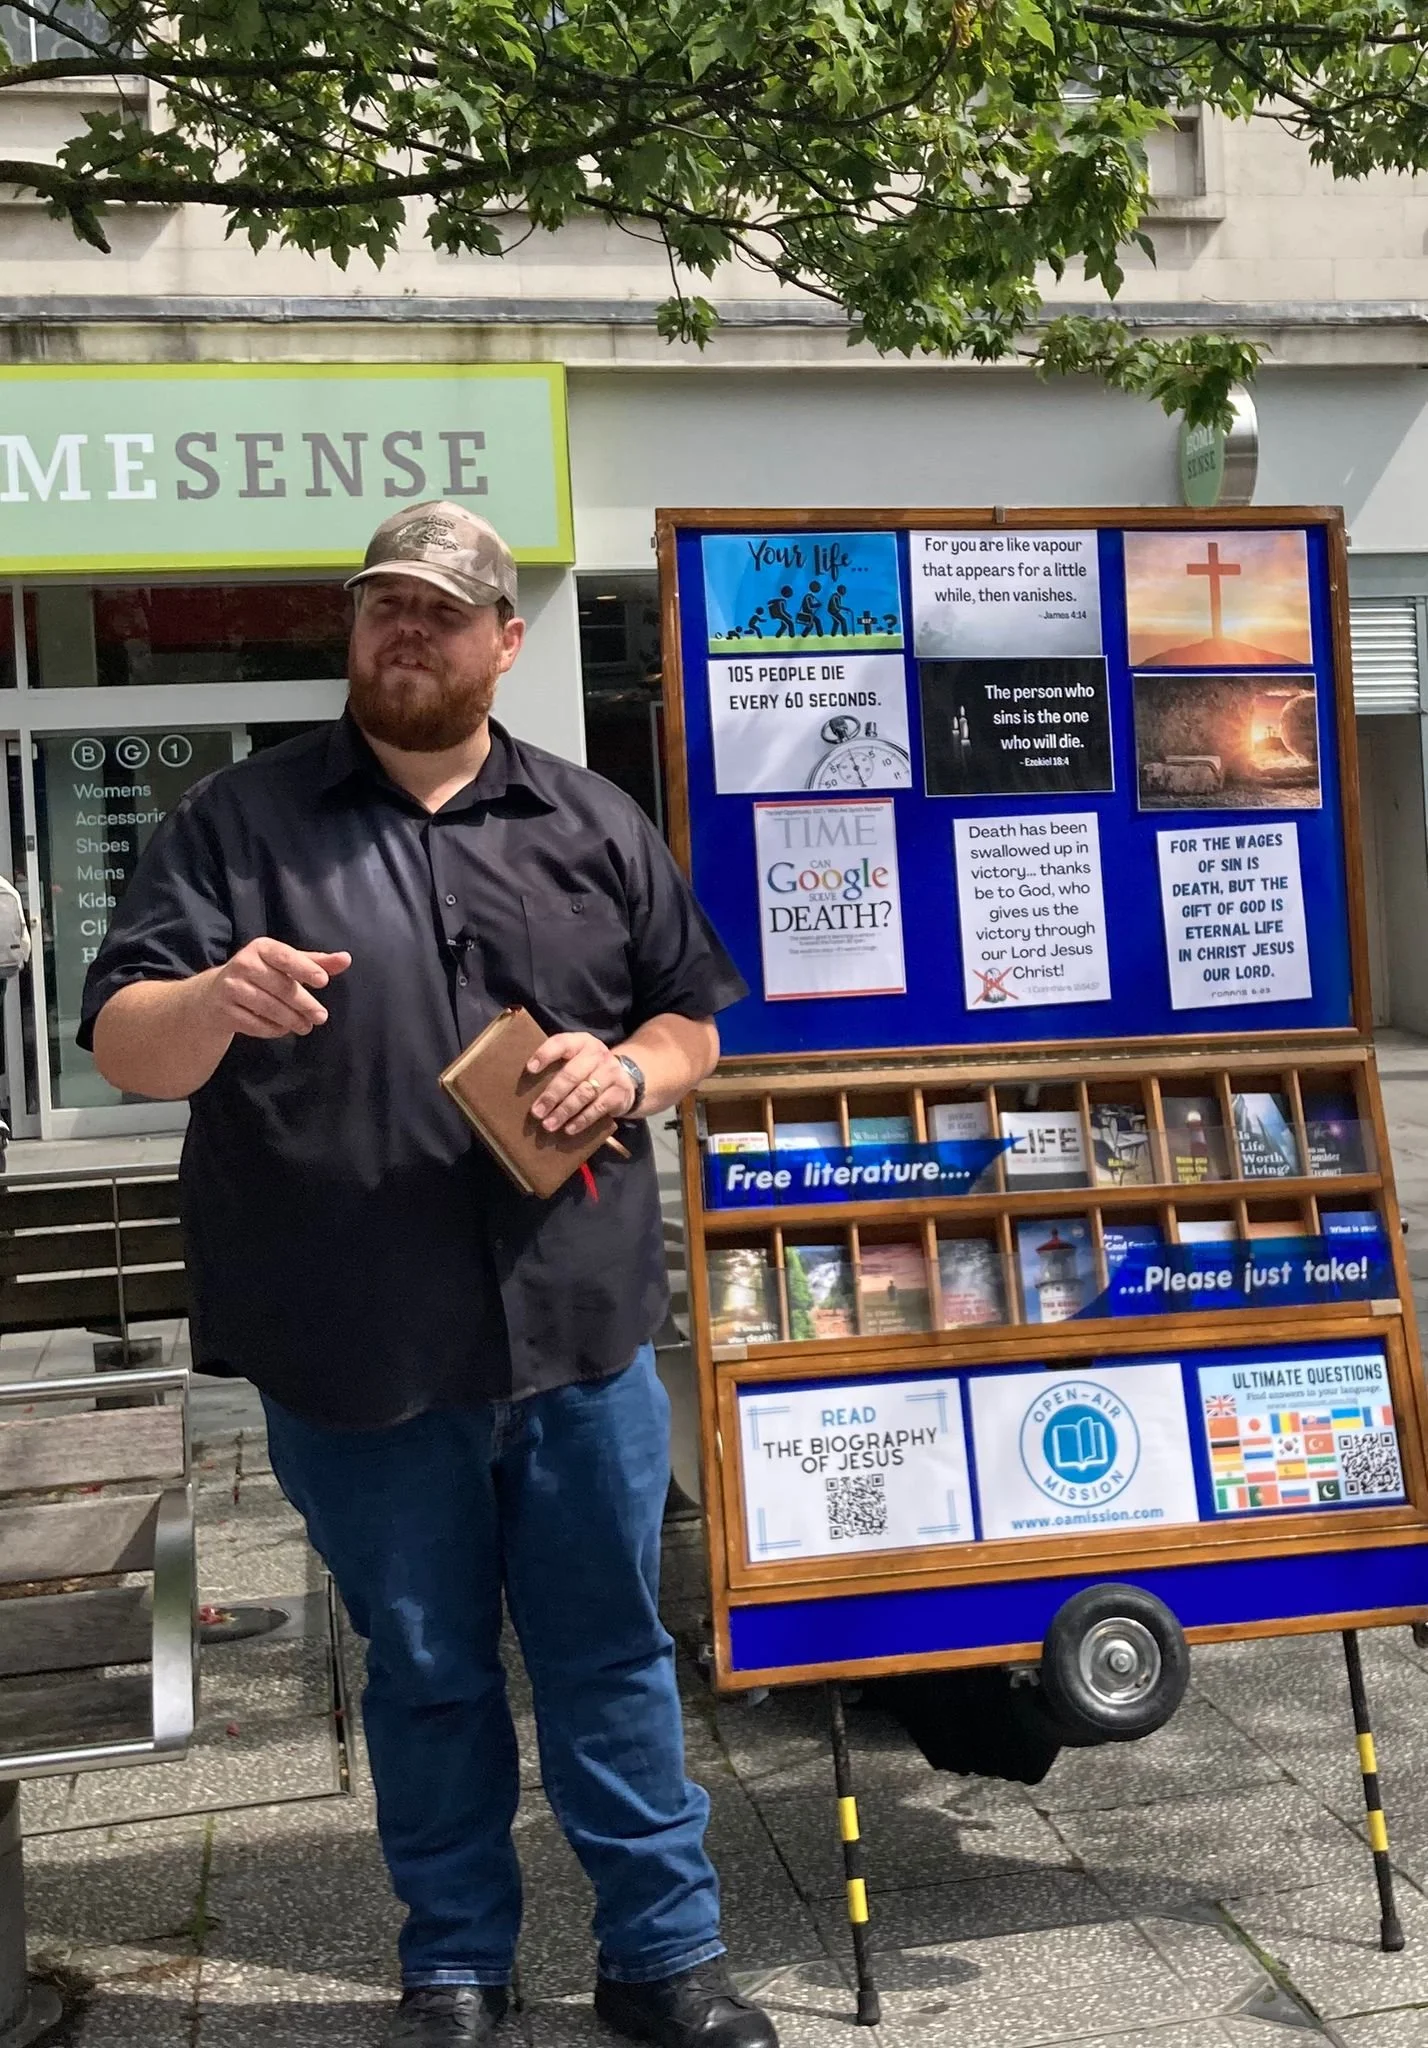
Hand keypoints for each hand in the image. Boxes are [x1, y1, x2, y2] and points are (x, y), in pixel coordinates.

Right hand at [206, 938, 351, 1040]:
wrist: (214, 995)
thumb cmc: (261, 976)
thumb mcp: (286, 964)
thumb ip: (316, 962)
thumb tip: (346, 959)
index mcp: (261, 948)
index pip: (285, 957)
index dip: (305, 968)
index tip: (323, 981)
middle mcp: (243, 964)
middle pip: (281, 987)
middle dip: (305, 1004)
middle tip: (321, 1016)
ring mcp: (231, 988)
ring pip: (269, 1007)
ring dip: (292, 1020)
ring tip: (306, 1026)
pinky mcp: (225, 1010)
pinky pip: (255, 1024)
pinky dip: (273, 1029)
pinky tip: (284, 1029)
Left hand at [527, 1031, 636, 1134]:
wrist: (627, 1079)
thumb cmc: (589, 1070)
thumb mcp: (576, 1060)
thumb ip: (558, 1066)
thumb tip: (526, 1086)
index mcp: (581, 1042)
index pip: (562, 1043)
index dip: (545, 1054)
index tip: (530, 1069)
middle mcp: (597, 1054)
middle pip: (571, 1074)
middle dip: (552, 1095)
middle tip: (537, 1112)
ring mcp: (611, 1072)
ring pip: (584, 1093)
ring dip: (564, 1111)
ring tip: (549, 1124)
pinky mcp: (620, 1092)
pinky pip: (598, 1107)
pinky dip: (582, 1120)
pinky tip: (569, 1129)